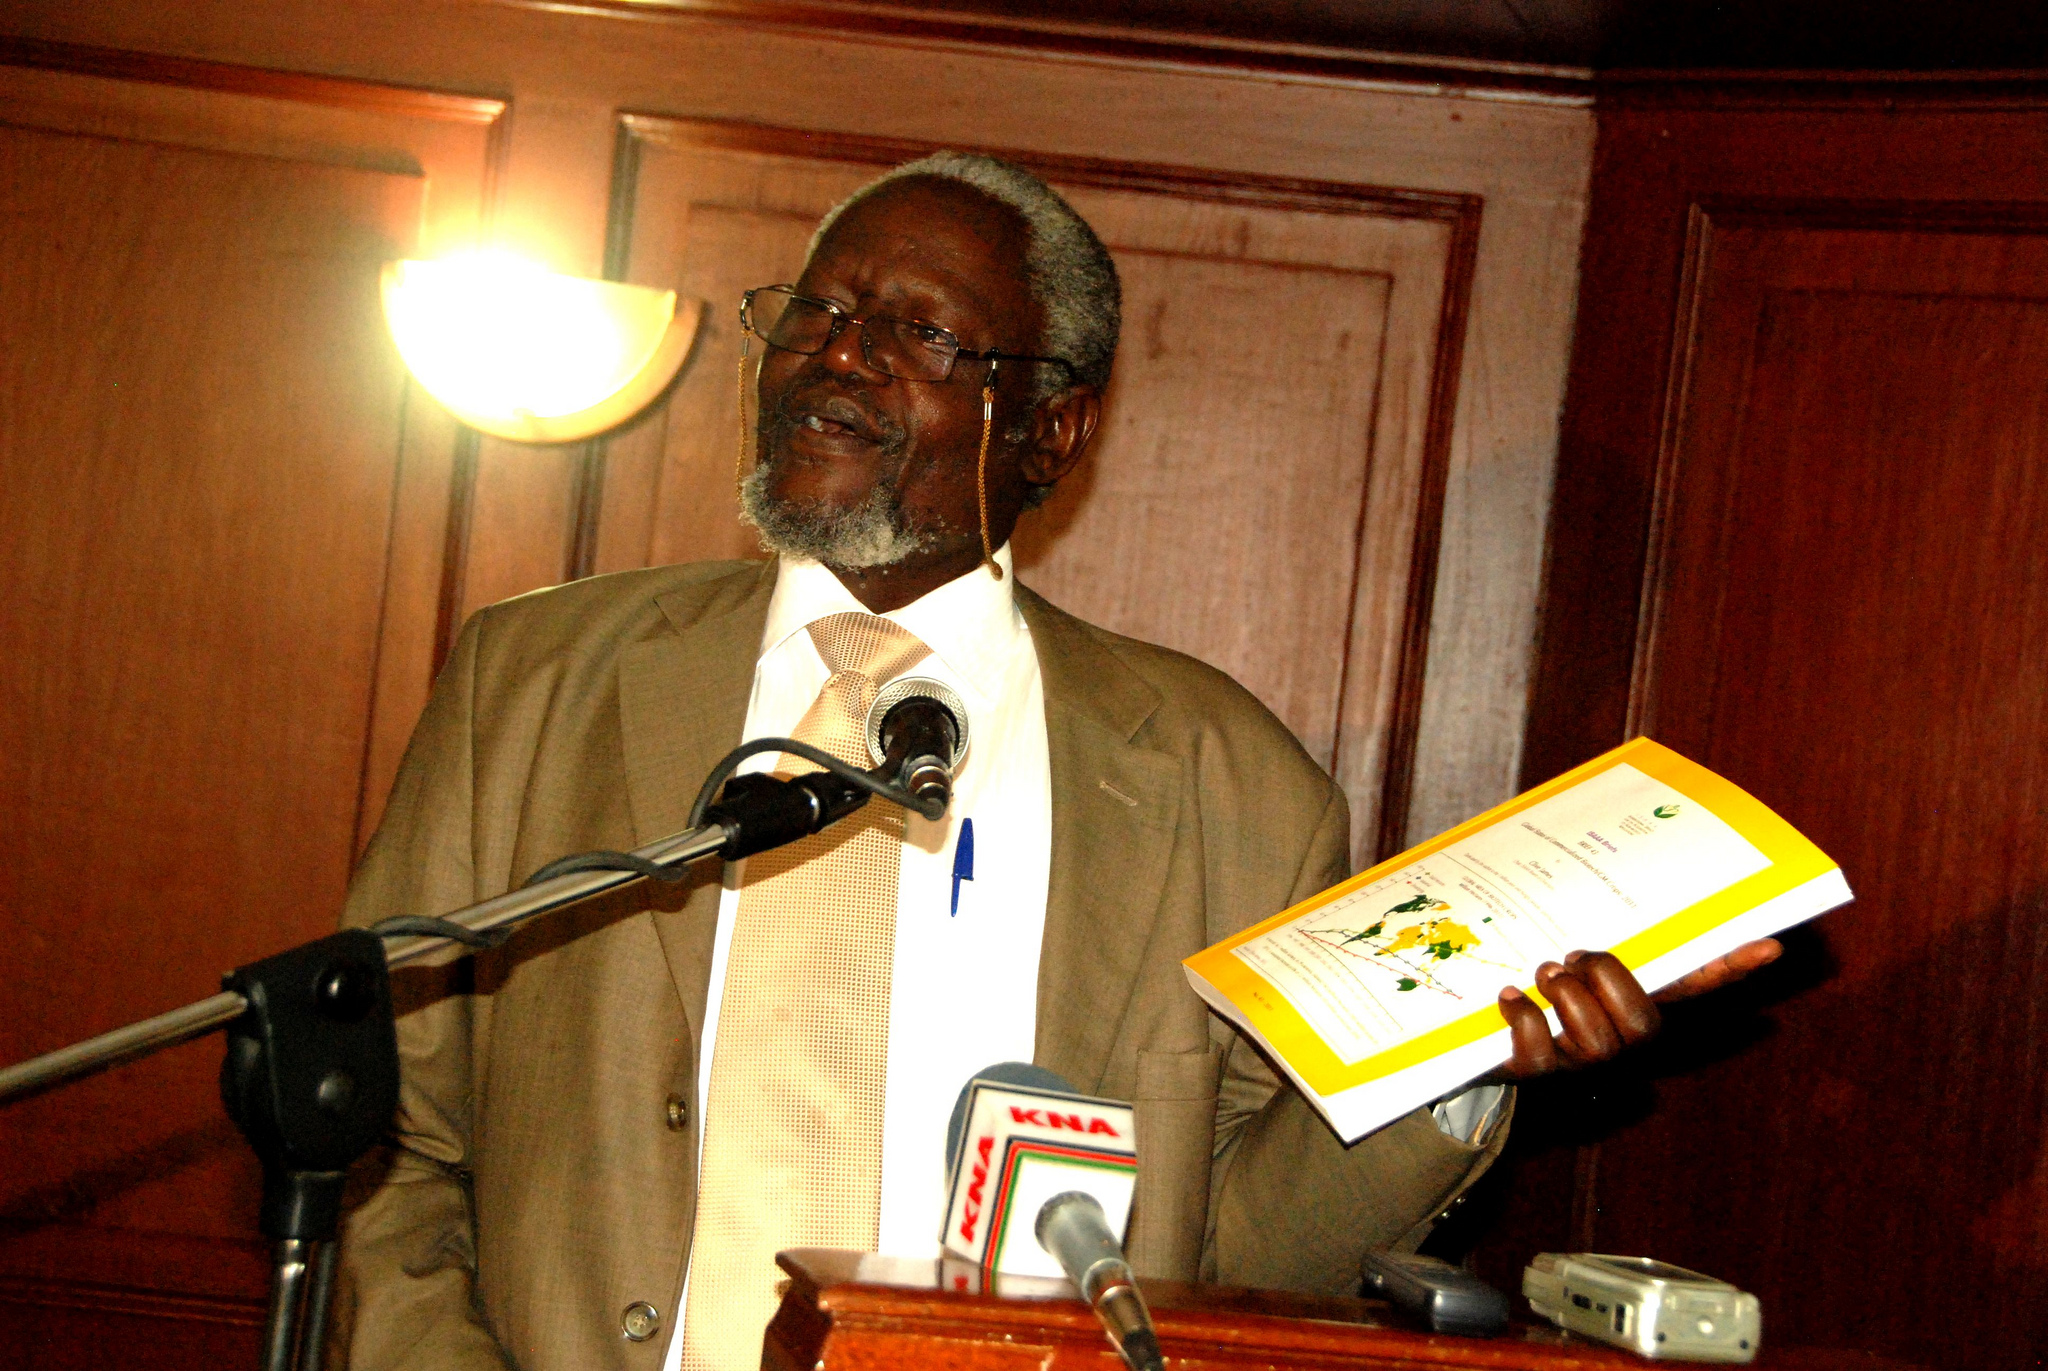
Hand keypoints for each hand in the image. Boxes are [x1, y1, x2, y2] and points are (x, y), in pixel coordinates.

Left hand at [1492, 939, 1781, 1078]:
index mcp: (1633, 1000)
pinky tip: (1509, 997)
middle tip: (1572, 957)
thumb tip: (1599, 847)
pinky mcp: (1538, 1072)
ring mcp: (1580, 1060)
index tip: (1770, 945)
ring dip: (1567, 999)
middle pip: (1644, 1023)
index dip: (1730, 970)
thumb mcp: (1565, 949)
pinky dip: (1523, 1018)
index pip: (1693, 986)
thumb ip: (1589, 919)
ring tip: (1544, 974)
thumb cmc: (1533, 980)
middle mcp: (1617, 1037)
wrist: (1477, 1032)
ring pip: (1599, 1041)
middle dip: (1608, 979)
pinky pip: (1540, 1053)